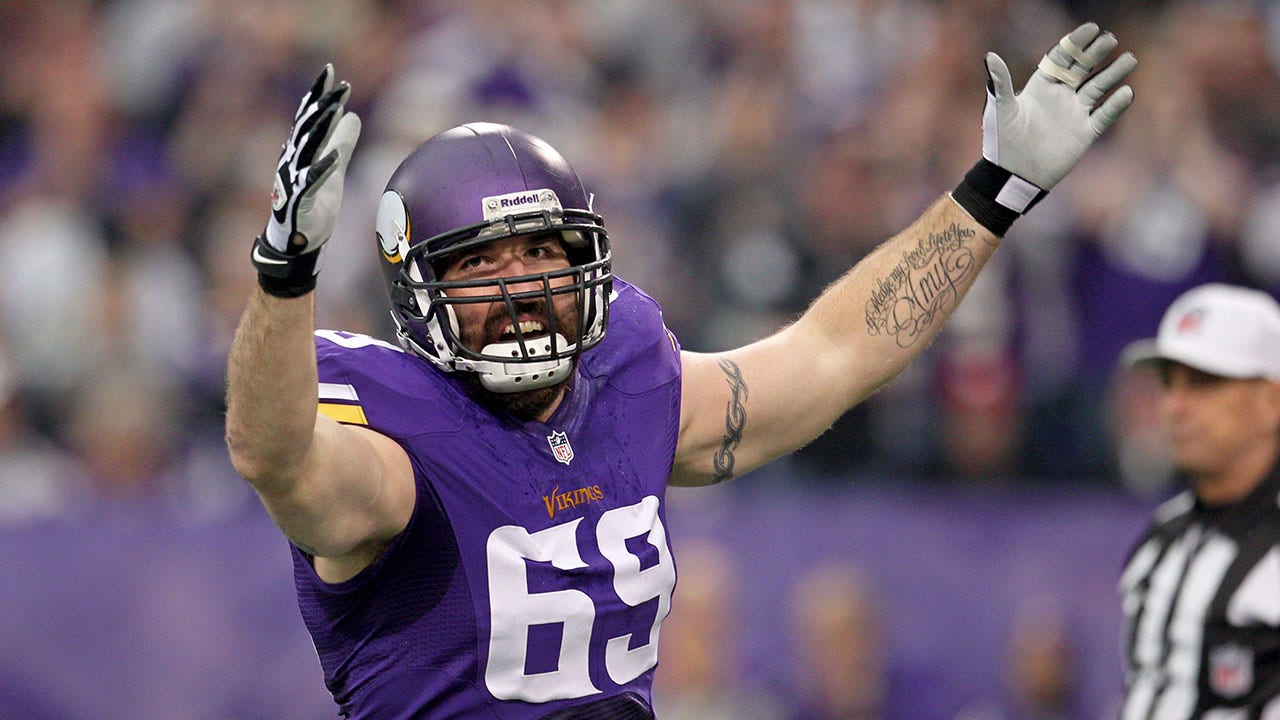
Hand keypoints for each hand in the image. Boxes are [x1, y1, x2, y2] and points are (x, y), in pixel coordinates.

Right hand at [263, 64, 361, 254]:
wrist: (299, 241)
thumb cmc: (314, 204)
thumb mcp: (334, 169)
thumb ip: (341, 143)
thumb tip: (352, 116)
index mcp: (301, 152)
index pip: (309, 117)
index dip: (318, 94)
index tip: (329, 72)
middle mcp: (293, 160)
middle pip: (307, 127)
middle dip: (323, 104)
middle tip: (339, 84)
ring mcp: (293, 179)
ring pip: (306, 149)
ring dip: (321, 128)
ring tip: (335, 108)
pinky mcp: (300, 200)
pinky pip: (311, 182)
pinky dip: (322, 169)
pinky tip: (334, 158)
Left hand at [982, 23, 1135, 190]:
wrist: (1014, 176)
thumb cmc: (1002, 143)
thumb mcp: (1001, 110)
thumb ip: (1000, 83)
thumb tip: (989, 56)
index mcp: (1041, 87)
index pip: (1062, 57)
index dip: (1076, 42)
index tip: (1092, 28)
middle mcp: (1060, 96)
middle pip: (1083, 68)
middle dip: (1097, 53)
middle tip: (1111, 38)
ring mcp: (1074, 113)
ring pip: (1099, 87)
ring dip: (1113, 73)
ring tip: (1130, 58)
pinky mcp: (1084, 133)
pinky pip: (1104, 115)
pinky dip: (1116, 105)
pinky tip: (1127, 92)